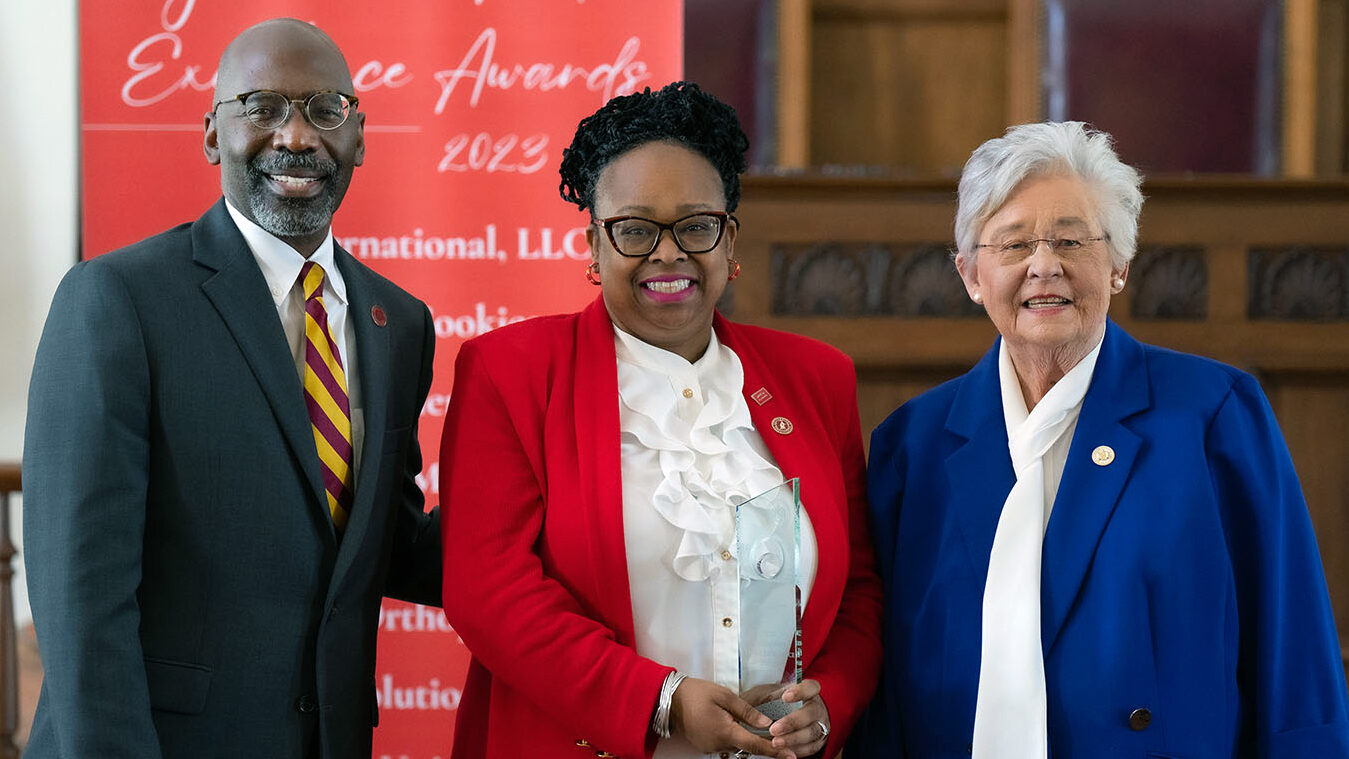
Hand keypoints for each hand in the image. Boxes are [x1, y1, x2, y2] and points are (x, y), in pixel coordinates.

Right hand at [670, 677, 795, 757]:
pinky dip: (732, 737)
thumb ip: (746, 710)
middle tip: (778, 739)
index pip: (754, 744)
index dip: (774, 750)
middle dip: (761, 742)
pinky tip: (730, 724)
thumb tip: (767, 723)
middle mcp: (718, 743)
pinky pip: (725, 744)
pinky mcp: (705, 746)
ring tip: (750, 726)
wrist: (669, 699)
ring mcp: (710, 747)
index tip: (791, 756)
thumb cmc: (697, 693)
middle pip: (746, 746)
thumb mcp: (724, 695)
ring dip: (745, 738)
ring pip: (736, 745)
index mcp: (725, 730)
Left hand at [767, 679, 829, 757]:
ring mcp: (820, 725)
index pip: (811, 687)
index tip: (785, 697)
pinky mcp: (817, 742)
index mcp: (809, 691)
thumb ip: (766, 699)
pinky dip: (796, 749)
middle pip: (811, 713)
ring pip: (811, 733)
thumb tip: (756, 711)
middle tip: (774, 729)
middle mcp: (817, 708)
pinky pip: (810, 747)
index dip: (800, 692)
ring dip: (793, 739)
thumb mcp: (772, 694)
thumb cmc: (778, 702)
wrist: (788, 715)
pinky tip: (783, 750)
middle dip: (792, 722)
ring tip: (775, 743)